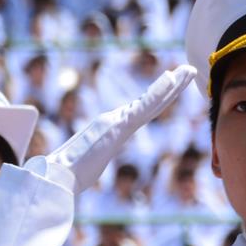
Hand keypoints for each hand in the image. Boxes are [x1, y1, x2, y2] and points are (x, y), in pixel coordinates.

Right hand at [38, 64, 196, 193]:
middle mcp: (115, 120)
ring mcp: (117, 121)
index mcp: (111, 128)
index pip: (142, 110)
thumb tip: (86, 162)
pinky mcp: (117, 126)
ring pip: (151, 101)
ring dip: (172, 84)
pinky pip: (143, 107)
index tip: (173, 84)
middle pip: (151, 102)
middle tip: (189, 70)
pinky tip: (170, 80)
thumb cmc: (66, 174)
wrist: (56, 176)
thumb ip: (90, 159)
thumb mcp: (86, 167)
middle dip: (172, 85)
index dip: (159, 96)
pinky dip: (157, 93)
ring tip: (188, 70)